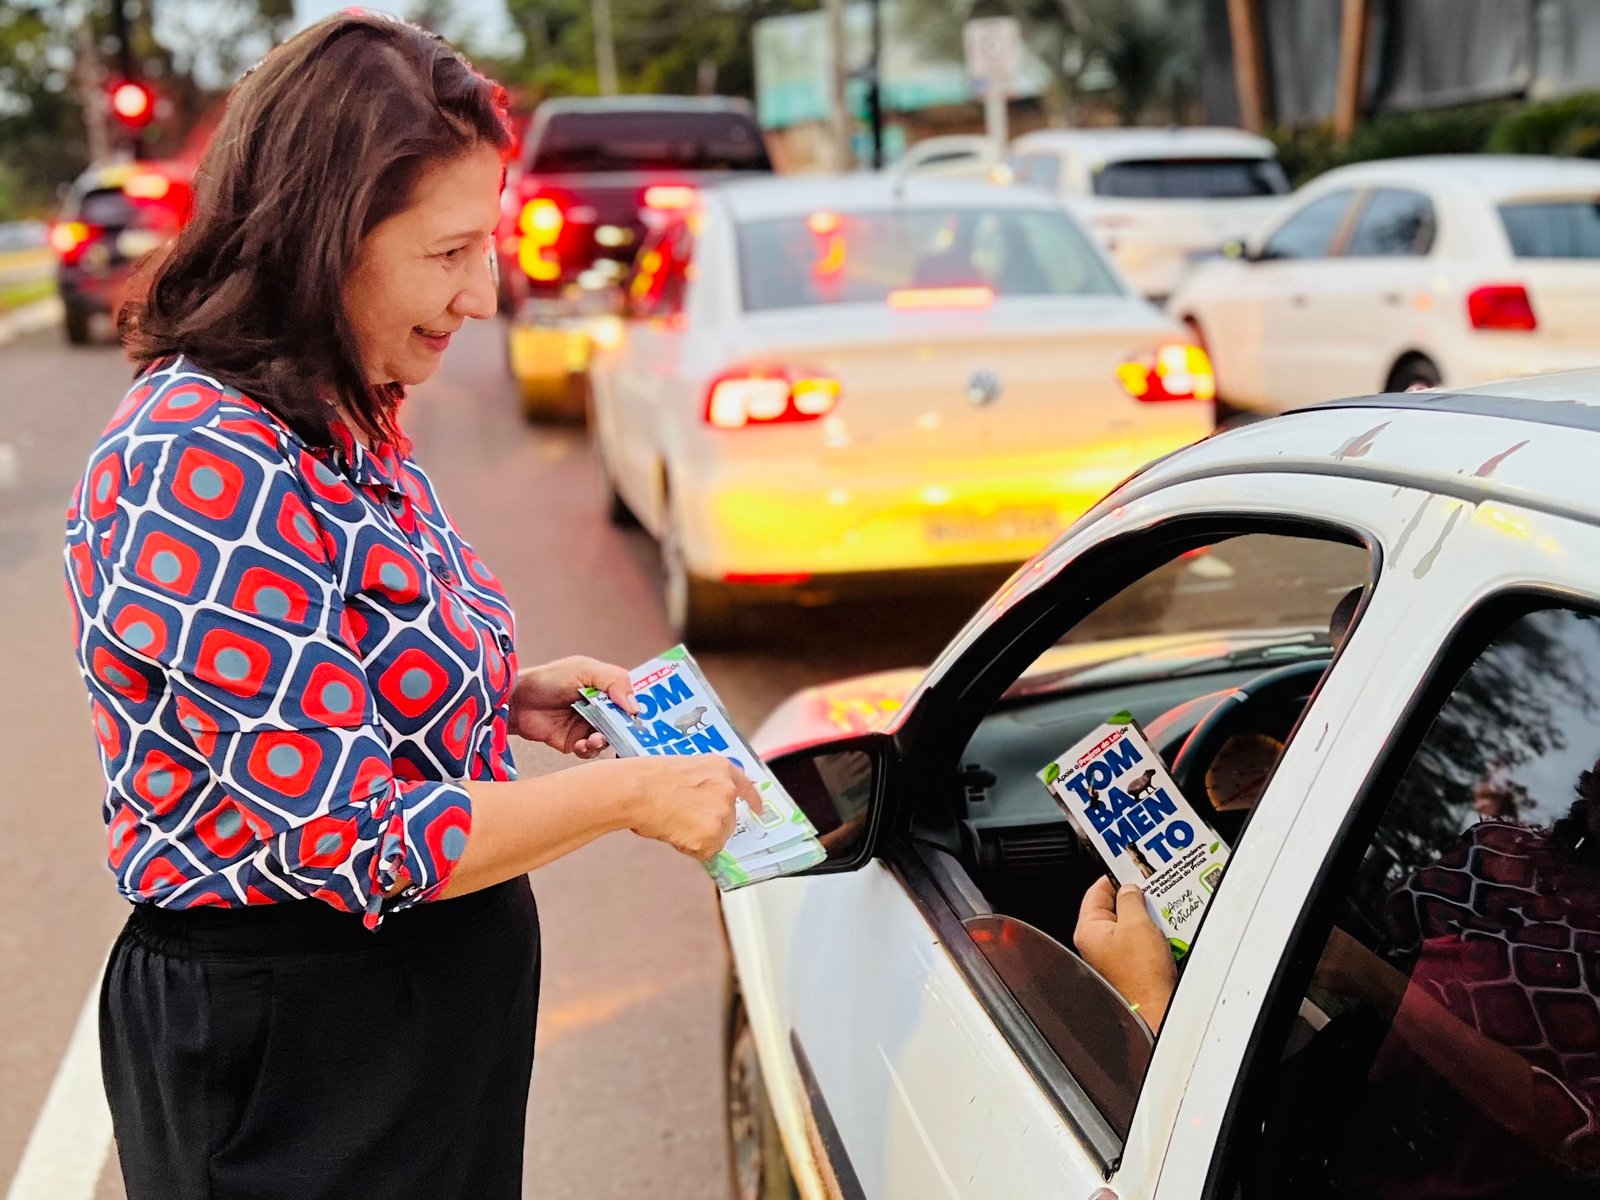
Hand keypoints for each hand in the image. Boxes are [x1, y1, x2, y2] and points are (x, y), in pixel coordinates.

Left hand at [509, 655, 639, 756]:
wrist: (516, 701)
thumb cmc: (547, 679)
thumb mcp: (583, 670)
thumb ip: (612, 681)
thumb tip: (634, 705)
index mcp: (605, 688)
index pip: (629, 700)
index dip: (633, 709)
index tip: (633, 716)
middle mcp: (600, 708)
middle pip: (622, 723)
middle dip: (622, 730)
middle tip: (620, 733)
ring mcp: (588, 726)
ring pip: (609, 739)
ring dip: (605, 740)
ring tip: (595, 738)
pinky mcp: (575, 742)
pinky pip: (590, 752)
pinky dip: (590, 750)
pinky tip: (582, 744)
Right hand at [614, 755, 757, 860]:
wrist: (638, 790)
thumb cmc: (649, 778)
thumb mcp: (684, 769)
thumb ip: (703, 784)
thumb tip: (703, 803)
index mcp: (721, 768)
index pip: (746, 786)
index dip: (752, 800)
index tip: (758, 810)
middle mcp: (727, 790)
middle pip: (729, 818)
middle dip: (710, 824)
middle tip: (683, 818)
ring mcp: (722, 813)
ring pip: (717, 836)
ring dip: (699, 836)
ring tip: (674, 822)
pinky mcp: (712, 835)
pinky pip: (705, 851)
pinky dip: (690, 848)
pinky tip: (674, 832)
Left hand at [1074, 877, 1177, 1031]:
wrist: (1156, 1009)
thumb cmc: (1142, 976)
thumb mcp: (1137, 924)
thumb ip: (1131, 899)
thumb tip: (1129, 888)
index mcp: (1089, 930)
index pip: (1096, 891)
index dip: (1115, 877)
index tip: (1131, 868)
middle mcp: (1096, 942)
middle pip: (1113, 906)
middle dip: (1134, 897)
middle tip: (1152, 888)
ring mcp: (1112, 954)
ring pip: (1128, 922)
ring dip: (1146, 915)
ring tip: (1161, 909)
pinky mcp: (1129, 964)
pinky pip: (1138, 938)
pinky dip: (1151, 931)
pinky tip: (1165, 929)